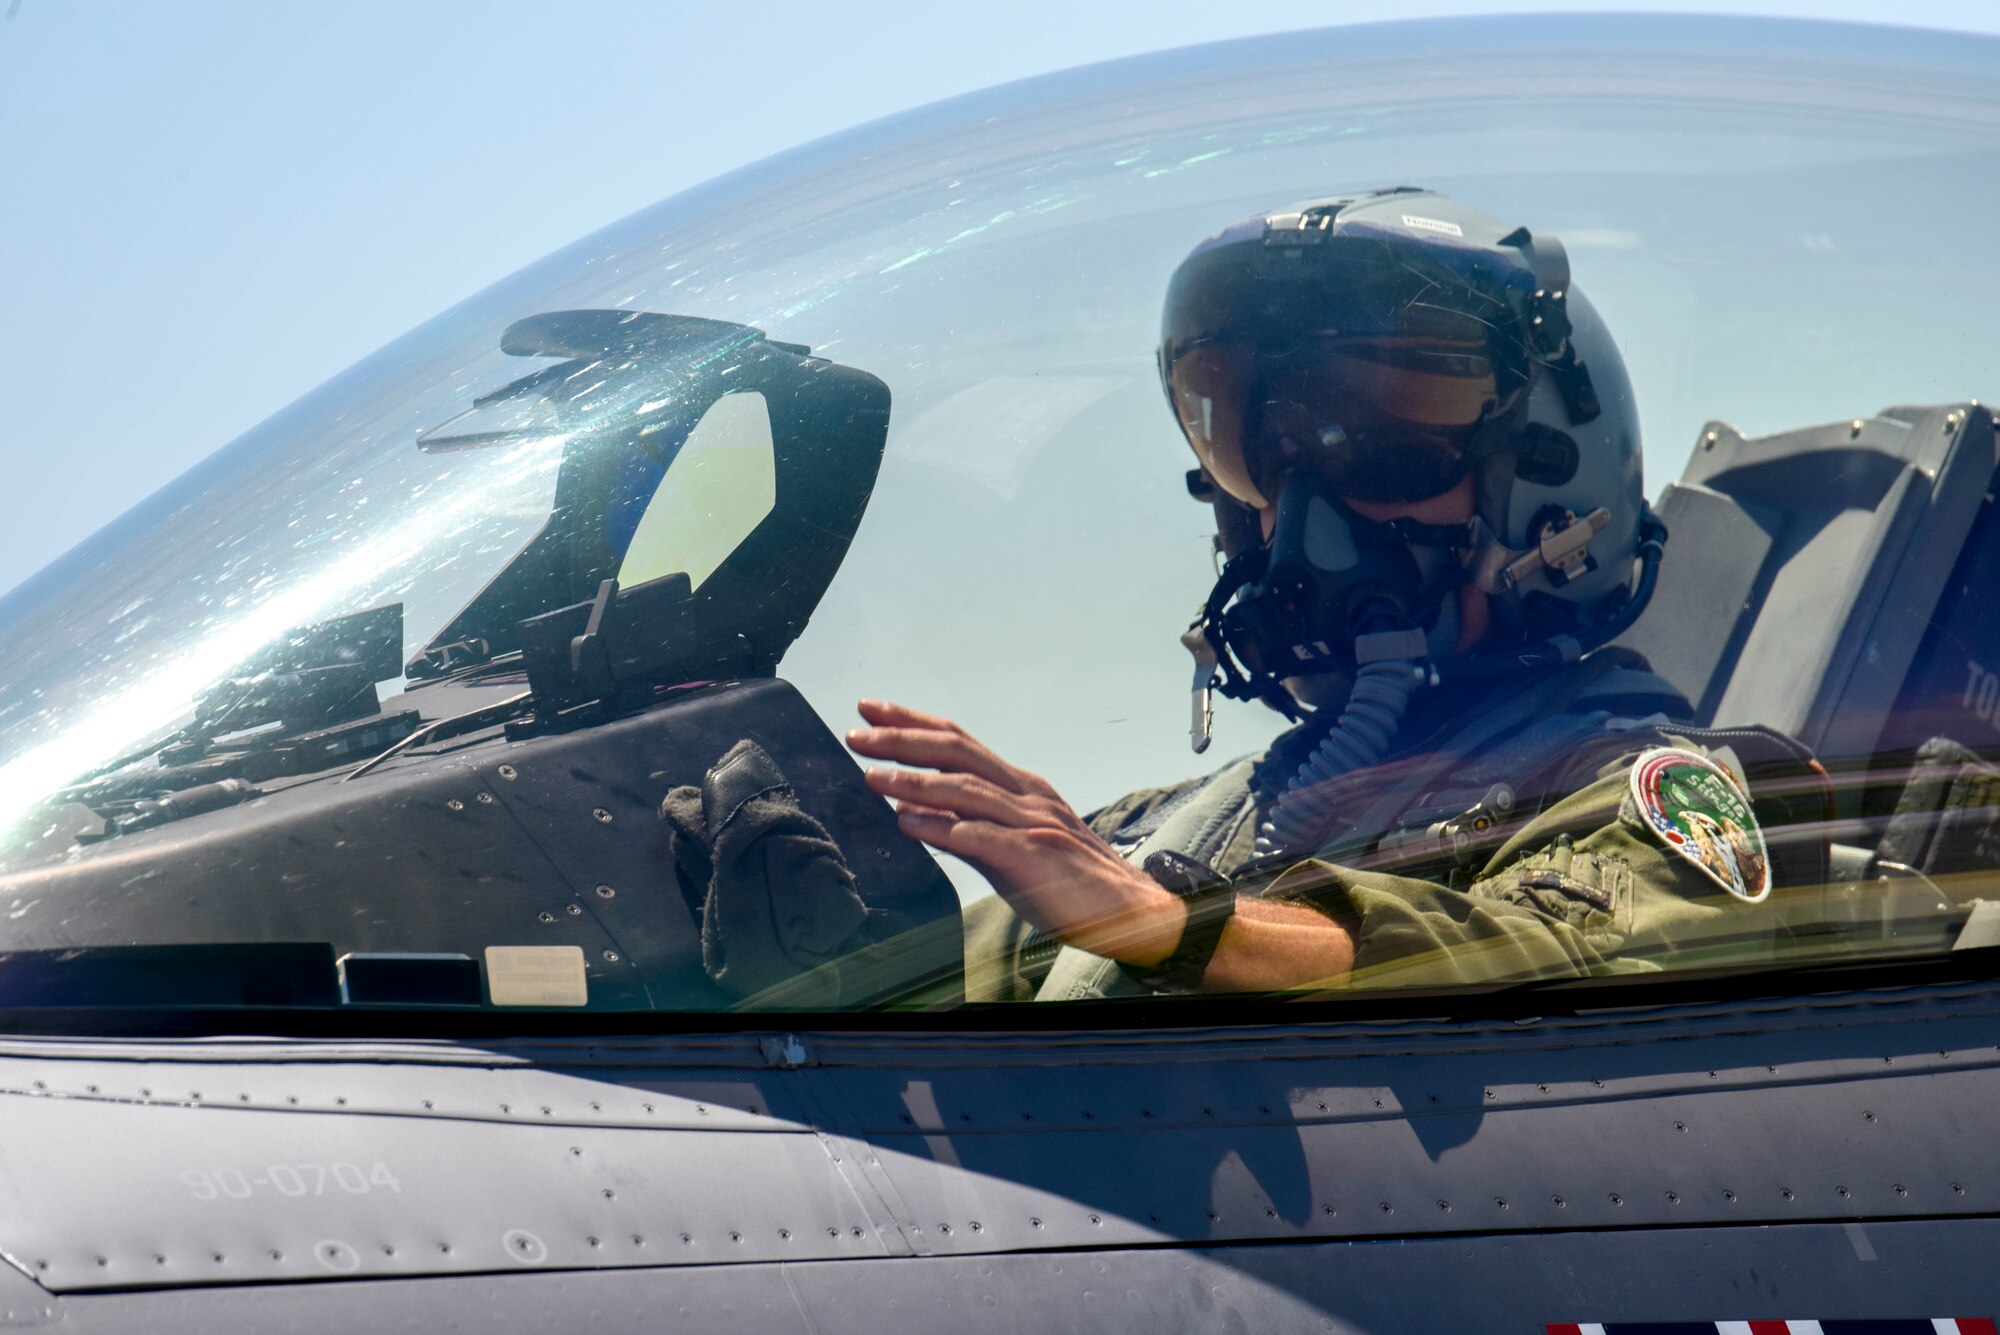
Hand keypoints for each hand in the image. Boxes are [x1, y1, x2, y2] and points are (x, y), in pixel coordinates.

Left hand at [845, 699, 1187, 964]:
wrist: (1133, 913)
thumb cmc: (1072, 884)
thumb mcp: (1012, 848)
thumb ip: (967, 828)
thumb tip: (913, 813)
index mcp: (1020, 788)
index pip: (960, 742)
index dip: (914, 724)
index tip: (871, 713)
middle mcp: (1025, 795)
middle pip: (958, 752)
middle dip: (903, 739)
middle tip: (855, 733)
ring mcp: (1031, 823)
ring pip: (966, 788)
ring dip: (914, 780)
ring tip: (871, 776)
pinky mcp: (1034, 857)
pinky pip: (981, 837)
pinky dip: (942, 827)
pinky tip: (908, 824)